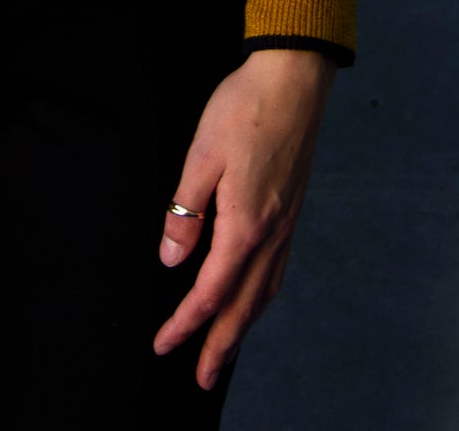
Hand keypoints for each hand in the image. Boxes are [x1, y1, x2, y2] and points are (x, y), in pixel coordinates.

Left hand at [153, 47, 334, 389]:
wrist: (295, 79)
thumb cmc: (245, 108)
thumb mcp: (201, 154)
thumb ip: (185, 211)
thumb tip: (171, 260)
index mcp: (245, 223)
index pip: (211, 290)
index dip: (185, 322)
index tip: (164, 344)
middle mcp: (271, 233)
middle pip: (244, 306)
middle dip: (220, 346)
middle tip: (202, 379)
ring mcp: (287, 224)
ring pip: (265, 293)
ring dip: (244, 328)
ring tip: (226, 352)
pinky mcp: (293, 210)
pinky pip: (277, 271)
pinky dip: (262, 297)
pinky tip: (255, 298)